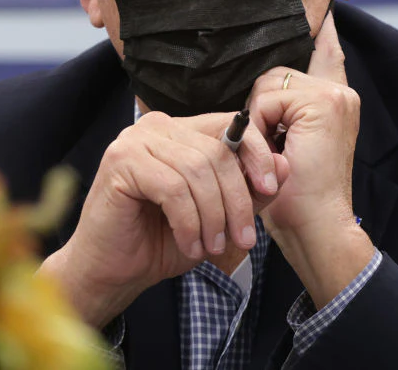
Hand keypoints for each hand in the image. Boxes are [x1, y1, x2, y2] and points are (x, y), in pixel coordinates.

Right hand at [40, 110, 288, 326]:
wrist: (112, 271)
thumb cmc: (162, 240)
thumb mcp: (218, 215)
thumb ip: (249, 189)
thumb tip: (285, 166)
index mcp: (181, 130)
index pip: (230, 127)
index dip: (257, 155)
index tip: (271, 189)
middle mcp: (157, 126)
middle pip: (216, 152)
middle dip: (237, 199)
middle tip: (244, 238)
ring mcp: (135, 141)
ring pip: (197, 171)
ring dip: (213, 216)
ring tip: (215, 247)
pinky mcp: (120, 162)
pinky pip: (173, 188)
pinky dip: (189, 222)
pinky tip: (190, 244)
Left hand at [249, 12, 373, 306]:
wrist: (316, 228)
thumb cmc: (295, 199)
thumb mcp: (286, 149)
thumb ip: (282, 116)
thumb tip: (259, 92)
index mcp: (335, 101)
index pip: (327, 53)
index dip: (326, 32)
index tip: (332, 6)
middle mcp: (339, 93)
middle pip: (274, 75)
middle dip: (259, 109)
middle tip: (269, 148)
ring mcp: (334, 95)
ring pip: (267, 86)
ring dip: (257, 122)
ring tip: (271, 155)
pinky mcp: (323, 102)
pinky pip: (266, 99)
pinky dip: (259, 127)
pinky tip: (273, 152)